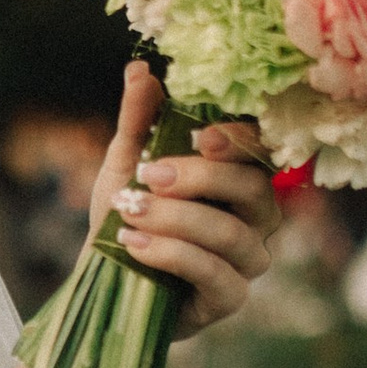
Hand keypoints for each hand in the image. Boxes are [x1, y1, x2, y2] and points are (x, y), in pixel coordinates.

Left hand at [85, 63, 280, 340]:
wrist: (102, 277)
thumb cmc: (126, 216)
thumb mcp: (126, 163)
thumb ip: (139, 119)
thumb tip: (139, 68)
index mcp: (240, 176)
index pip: (263, 151)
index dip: (241, 140)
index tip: (201, 135)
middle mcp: (256, 217)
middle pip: (253, 190)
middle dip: (199, 179)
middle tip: (149, 175)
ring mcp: (246, 260)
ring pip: (232, 234)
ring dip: (176, 219)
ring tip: (130, 212)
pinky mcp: (228, 298)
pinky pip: (215, 275)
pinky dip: (172, 255)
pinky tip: (134, 244)